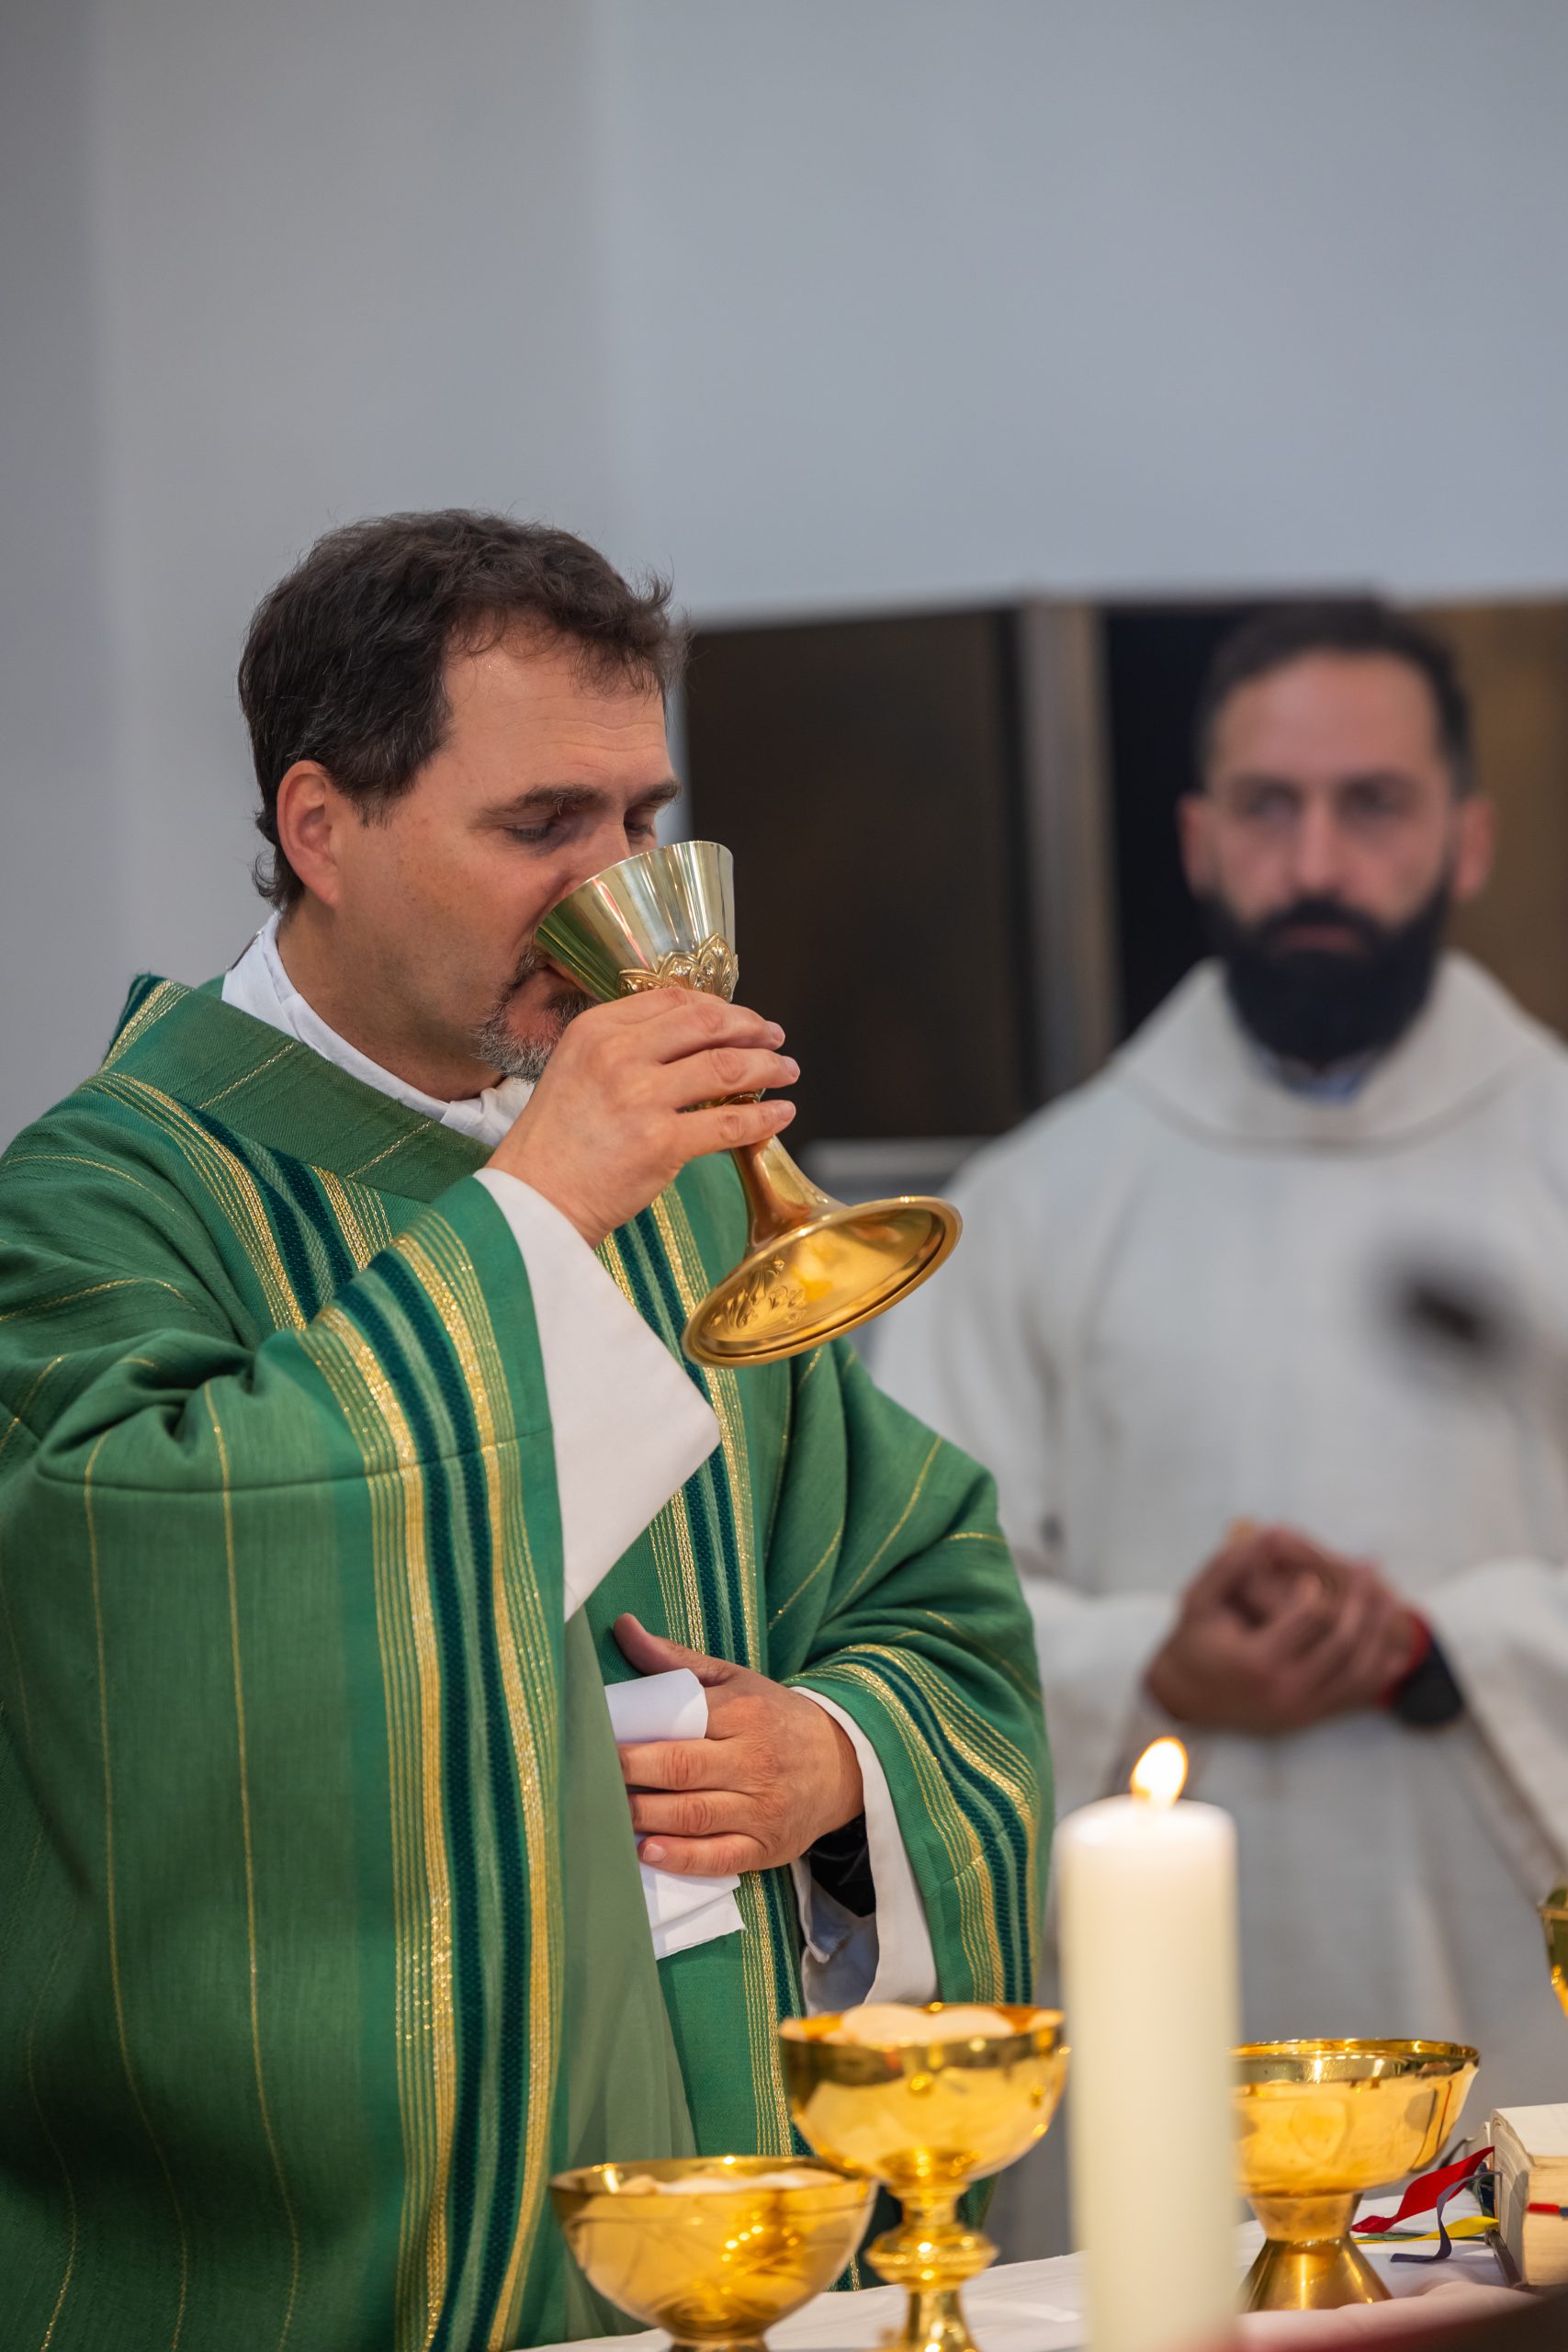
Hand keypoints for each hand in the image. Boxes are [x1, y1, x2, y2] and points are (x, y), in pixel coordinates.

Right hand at [489, 989, 797, 1247]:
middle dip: (752, 1029)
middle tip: (775, 1039)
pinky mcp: (661, 1143)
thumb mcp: (574, 1069)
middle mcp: (618, 1054)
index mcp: (596, 1029)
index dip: (719, 1007)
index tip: (742, 1020)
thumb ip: (623, 1048)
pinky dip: (765, 1116)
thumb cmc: (555, 1143)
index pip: (673, 1000)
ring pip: (727, 1068)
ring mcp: (641, 1098)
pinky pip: (730, 1122)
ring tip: (788, 1071)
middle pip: (707, 1025)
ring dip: (768, 1067)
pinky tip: (781, 1114)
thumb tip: (691, 1040)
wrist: (533, 1200)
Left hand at [611, 1615, 863, 1876]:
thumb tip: (624, 1627)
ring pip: (694, 1816)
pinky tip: (647, 1851)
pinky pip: (719, 1857)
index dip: (633, 1736)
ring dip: (644, 1817)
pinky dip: (681, 1858)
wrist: (845, 1763)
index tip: (593, 1740)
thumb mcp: (736, 1681)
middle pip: (681, 1771)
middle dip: (630, 1775)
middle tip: (587, 1778)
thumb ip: (677, 1661)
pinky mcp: (766, 1847)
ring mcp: (762, 1808)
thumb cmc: (775, 1718)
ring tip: (603, 1813)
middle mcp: (754, 1761)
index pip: (680, 1723)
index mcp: (744, 1713)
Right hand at [1145, 1526, 1421, 1735]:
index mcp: (1259, 1659)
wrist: (1185, 1699)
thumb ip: (1230, 1565)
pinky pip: (1357, 1695)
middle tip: (1371, 1569)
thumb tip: (1269, 1534)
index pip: (1308, 1618)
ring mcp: (1304, 1708)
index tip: (1313, 1572)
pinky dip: (1381, 1672)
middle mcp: (1288, 1689)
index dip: (1317, 1589)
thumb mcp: (1198, 1600)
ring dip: (1381, 1632)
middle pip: (1344, 1643)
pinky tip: (1395, 1647)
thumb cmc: (1192, 1643)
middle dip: (1364, 1602)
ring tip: (1389, 1598)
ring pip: (1360, 1670)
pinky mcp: (1311, 1716)